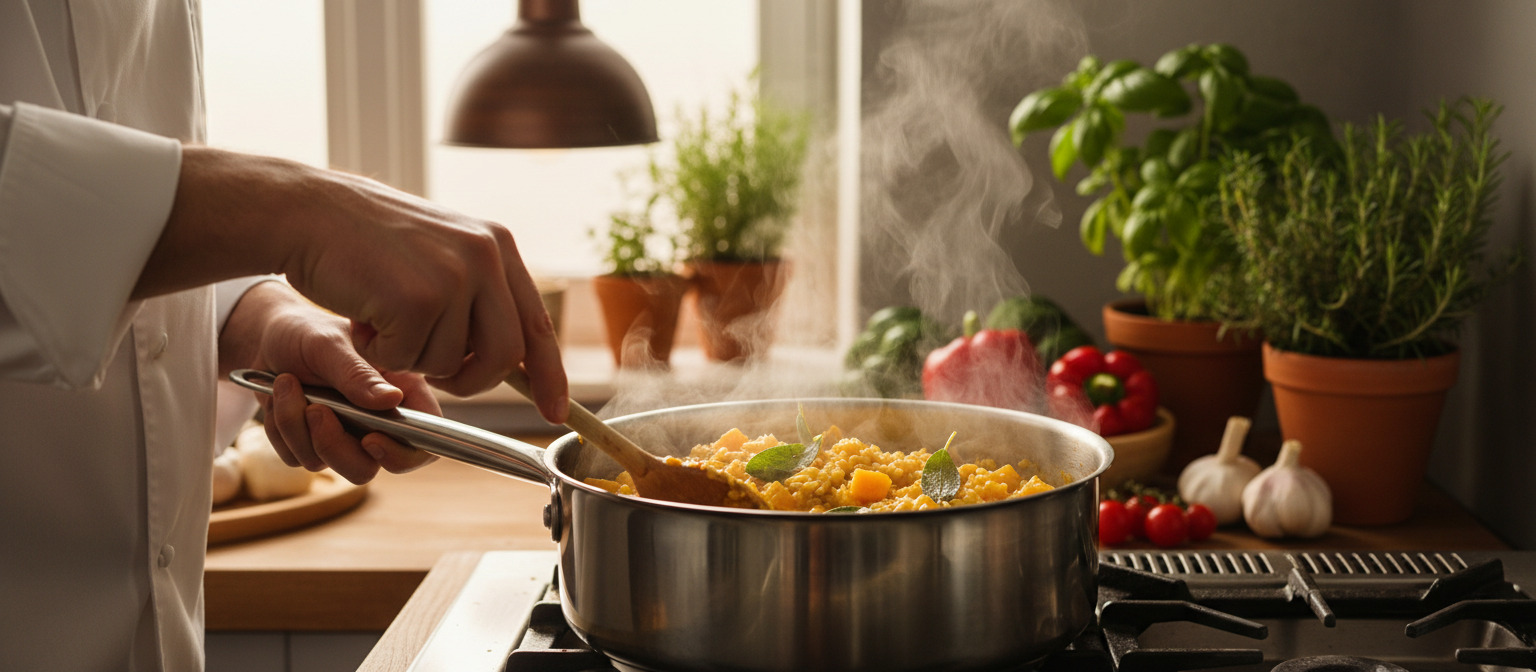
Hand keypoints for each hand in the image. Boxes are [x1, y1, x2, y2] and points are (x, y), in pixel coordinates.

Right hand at [141, 147, 567, 421]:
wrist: (308, 211)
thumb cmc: (368, 241)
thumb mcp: (441, 253)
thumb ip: (479, 295)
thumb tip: (516, 359)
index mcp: (497, 245)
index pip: (537, 323)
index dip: (549, 374)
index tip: (556, 412)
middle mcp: (486, 257)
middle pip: (504, 356)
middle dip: (470, 379)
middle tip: (432, 369)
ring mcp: (454, 276)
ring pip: (451, 363)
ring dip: (411, 356)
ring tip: (383, 315)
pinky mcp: (417, 297)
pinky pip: (407, 360)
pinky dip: (380, 352)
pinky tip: (364, 315)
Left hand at [222, 282, 438, 483]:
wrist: (270, 337)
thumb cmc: (309, 331)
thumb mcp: (331, 345)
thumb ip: (358, 374)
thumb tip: (392, 400)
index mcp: (401, 393)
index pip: (423, 441)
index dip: (404, 454)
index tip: (370, 439)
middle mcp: (377, 422)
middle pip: (369, 467)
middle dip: (334, 446)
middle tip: (315, 409)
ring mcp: (344, 437)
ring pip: (328, 465)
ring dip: (297, 428)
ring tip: (287, 384)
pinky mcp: (311, 445)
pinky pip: (296, 456)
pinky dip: (280, 428)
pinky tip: (280, 396)